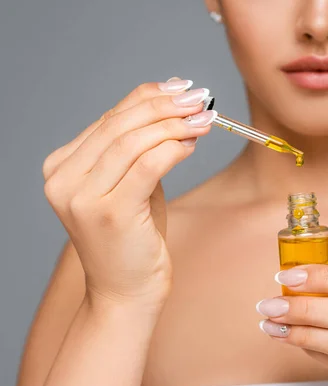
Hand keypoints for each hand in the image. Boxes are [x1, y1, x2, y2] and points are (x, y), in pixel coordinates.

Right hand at [43, 78, 215, 308]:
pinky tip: (193, 143)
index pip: (109, 118)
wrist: (125, 293)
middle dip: (166, 106)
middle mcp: (63, 179)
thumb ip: (141, 150)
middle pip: (120, 125)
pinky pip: (147, 165)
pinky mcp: (109, 213)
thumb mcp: (131, 186)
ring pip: (133, 141)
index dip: (149, 97)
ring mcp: (81, 197)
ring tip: (205, 119)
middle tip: (200, 99)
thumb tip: (173, 104)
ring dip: (175, 124)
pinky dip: (174, 148)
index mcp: (61, 167)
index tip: (183, 88)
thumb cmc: (133, 239)